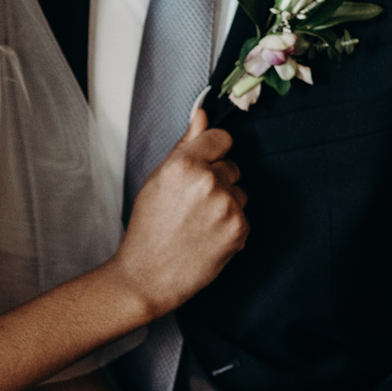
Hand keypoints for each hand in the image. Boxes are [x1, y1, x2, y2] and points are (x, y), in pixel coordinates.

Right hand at [116, 109, 248, 319]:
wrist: (148, 275)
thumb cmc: (148, 229)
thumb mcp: (158, 179)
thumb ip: (184, 144)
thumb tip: (201, 114)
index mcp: (184, 164)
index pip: (221, 138)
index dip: (212, 151)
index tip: (204, 163)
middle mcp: (209, 181)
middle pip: (231, 166)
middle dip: (216, 180)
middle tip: (191, 204)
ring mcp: (227, 206)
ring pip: (239, 192)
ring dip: (225, 203)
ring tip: (198, 222)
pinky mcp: (239, 229)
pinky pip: (243, 216)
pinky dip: (230, 226)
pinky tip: (207, 236)